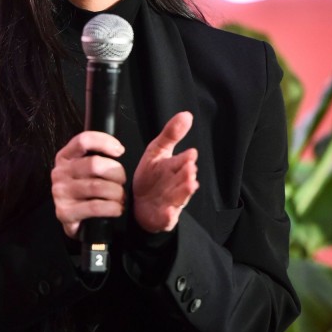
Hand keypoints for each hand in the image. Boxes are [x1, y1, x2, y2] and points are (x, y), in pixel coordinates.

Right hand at [52, 131, 126, 237]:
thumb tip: (118, 148)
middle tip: (122, 181)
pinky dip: (112, 208)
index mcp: (65, 157)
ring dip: (116, 193)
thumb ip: (96, 154)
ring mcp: (60, 193)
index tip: (120, 150)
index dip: (104, 142)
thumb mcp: (85, 168)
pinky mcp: (65, 212)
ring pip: (97, 186)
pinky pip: (95, 207)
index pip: (83, 140)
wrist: (74, 220)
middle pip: (95, 164)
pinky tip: (117, 208)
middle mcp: (59, 172)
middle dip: (116, 172)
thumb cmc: (85, 190)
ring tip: (120, 197)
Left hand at [133, 111, 198, 232]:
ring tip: (189, 185)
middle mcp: (176, 184)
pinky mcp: (165, 217)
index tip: (190, 153)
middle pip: (183, 179)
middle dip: (187, 174)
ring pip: (180, 196)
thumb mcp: (157, 151)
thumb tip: (186, 114)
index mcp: (175, 167)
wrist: (140, 203)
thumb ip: (171, 134)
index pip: (182, 161)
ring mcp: (172, 201)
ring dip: (184, 192)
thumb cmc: (151, 176)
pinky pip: (168, 217)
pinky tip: (169, 211)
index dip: (185, 158)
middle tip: (190, 169)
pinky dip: (169, 214)